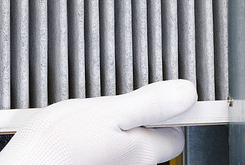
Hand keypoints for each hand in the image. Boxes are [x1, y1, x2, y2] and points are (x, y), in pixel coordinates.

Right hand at [0, 80, 197, 164]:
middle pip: (149, 140)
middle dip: (133, 121)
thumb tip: (187, 93)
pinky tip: (76, 135)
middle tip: (107, 109)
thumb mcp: (107, 111)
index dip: (163, 114)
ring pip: (125, 144)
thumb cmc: (57, 144)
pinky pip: (104, 150)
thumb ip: (151, 103)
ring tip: (85, 123)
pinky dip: (94, 141)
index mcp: (142, 151)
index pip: (176, 135)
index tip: (144, 101)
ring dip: (111, 130)